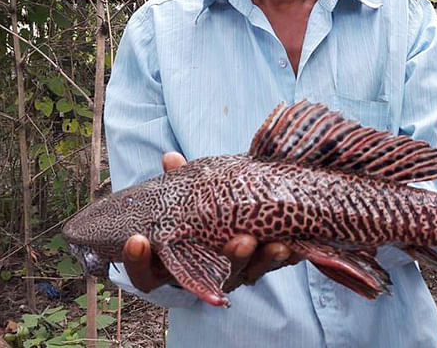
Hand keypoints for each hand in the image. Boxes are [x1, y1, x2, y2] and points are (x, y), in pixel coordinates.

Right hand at [122, 152, 300, 293]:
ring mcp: (231, 276)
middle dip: (228, 260)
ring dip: (263, 259)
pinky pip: (272, 266)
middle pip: (209, 279)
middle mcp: (200, 276)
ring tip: (278, 244)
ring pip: (247, 275)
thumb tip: (170, 158)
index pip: (145, 273)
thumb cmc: (192, 216)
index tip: (137, 240)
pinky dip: (286, 256)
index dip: (138, 260)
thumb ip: (177, 184)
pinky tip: (298, 245)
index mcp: (170, 264)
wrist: (216, 234)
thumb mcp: (183, 201)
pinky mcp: (257, 269)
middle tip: (241, 241)